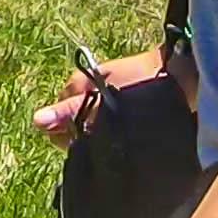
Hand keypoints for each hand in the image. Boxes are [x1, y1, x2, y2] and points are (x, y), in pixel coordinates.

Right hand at [36, 50, 173, 145]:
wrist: (181, 75)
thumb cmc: (140, 83)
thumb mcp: (102, 99)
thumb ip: (70, 112)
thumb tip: (37, 121)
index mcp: (76, 85)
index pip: (56, 119)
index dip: (66, 134)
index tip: (85, 141)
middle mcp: (87, 92)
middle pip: (72, 125)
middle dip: (84, 137)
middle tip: (106, 140)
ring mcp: (104, 100)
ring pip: (90, 128)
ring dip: (101, 138)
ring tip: (119, 140)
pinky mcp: (121, 109)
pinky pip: (107, 127)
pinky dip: (113, 135)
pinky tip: (126, 140)